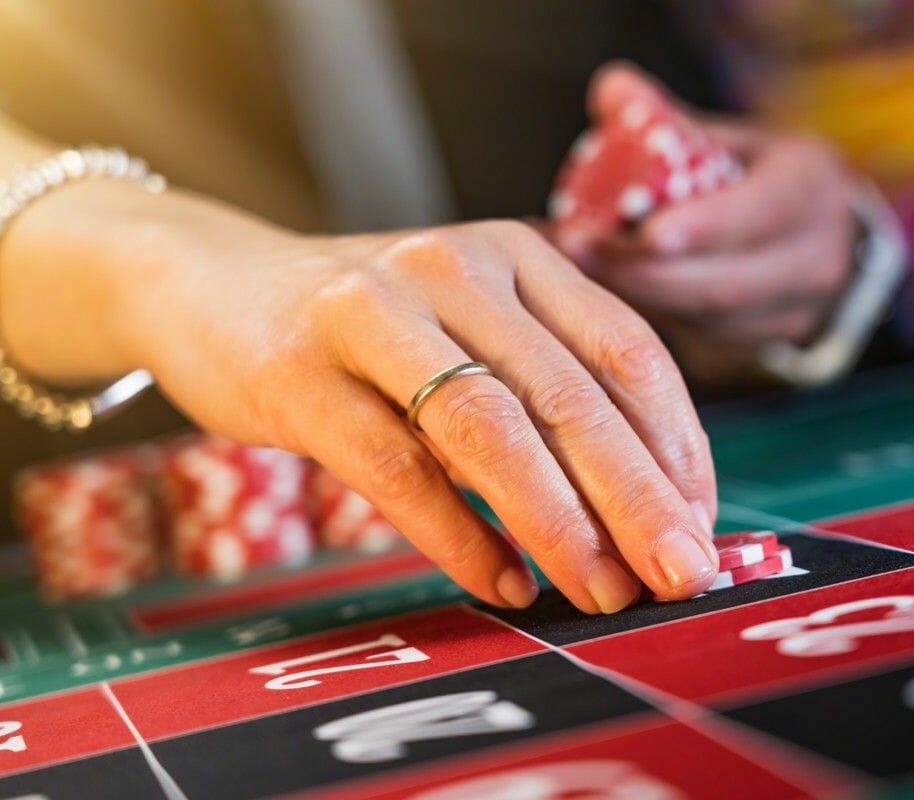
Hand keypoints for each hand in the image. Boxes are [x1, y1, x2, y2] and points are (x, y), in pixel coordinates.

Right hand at [128, 218, 718, 613]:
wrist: (210, 283)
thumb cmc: (368, 326)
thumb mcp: (469, 324)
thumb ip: (547, 385)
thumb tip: (651, 505)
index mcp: (518, 256)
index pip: (628, 350)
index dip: (676, 445)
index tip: (702, 524)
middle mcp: (456, 270)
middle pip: (569, 395)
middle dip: (637, 497)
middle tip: (681, 574)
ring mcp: (373, 313)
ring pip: (489, 428)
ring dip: (559, 523)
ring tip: (603, 593)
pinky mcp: (300, 371)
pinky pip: (395, 466)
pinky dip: (458, 535)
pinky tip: (504, 584)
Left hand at [564, 64, 856, 384]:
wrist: (829, 242)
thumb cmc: (764, 179)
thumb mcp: (734, 139)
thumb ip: (671, 120)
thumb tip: (611, 91)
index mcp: (810, 188)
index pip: (763, 212)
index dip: (706, 227)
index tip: (647, 233)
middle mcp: (814, 258)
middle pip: (725, 283)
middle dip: (644, 270)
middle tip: (576, 246)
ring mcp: (793, 313)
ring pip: (708, 321)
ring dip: (637, 298)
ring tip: (573, 269)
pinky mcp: (763, 345)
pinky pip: (700, 341)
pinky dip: (649, 317)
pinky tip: (598, 296)